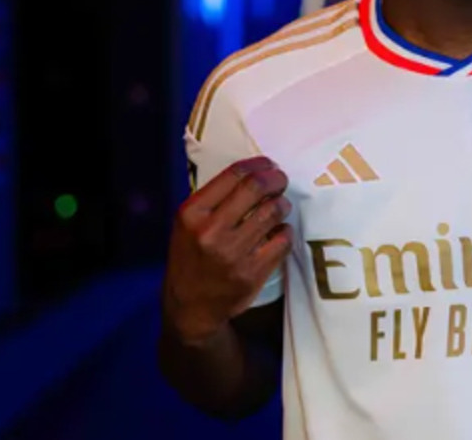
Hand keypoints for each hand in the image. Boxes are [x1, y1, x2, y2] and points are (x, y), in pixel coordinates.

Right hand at [162, 156, 292, 344]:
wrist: (191, 307)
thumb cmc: (190, 258)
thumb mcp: (187, 224)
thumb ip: (213, 199)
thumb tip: (254, 171)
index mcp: (192, 214)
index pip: (234, 175)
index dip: (258, 164)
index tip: (269, 165)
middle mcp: (211, 231)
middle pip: (256, 188)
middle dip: (275, 179)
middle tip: (280, 180)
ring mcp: (233, 253)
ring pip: (273, 211)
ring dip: (282, 204)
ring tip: (279, 206)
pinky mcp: (253, 272)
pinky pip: (283, 240)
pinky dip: (285, 231)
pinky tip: (278, 232)